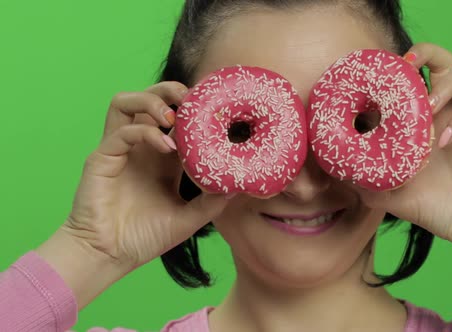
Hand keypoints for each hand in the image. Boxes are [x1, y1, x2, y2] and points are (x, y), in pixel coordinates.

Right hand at [62, 82, 227, 269]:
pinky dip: (145, 131)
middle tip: (192, 101)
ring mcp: (120, 150)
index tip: (215, 110)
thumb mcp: (188, 219)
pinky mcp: (102, 158)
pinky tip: (166, 147)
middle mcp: (140, 147)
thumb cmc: (144, 238)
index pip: (175, 118)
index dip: (193, 108)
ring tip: (173, 119)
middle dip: (170, 90)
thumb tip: (238, 186)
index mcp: (162, 157)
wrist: (109, 257)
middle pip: (149, 99)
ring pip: (125, 102)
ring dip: (151, 101)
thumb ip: (211, 202)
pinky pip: (121, 131)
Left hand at [354, 43, 451, 244]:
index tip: (376, 75)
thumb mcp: (384, 192)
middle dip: (426, 52)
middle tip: (407, 65)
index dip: (396, 67)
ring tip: (428, 108)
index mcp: (422, 118)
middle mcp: (446, 111)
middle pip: (444, 59)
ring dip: (446, 85)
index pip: (413, 76)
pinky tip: (443, 141)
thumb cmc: (429, 205)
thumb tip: (331, 169)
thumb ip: (360, 178)